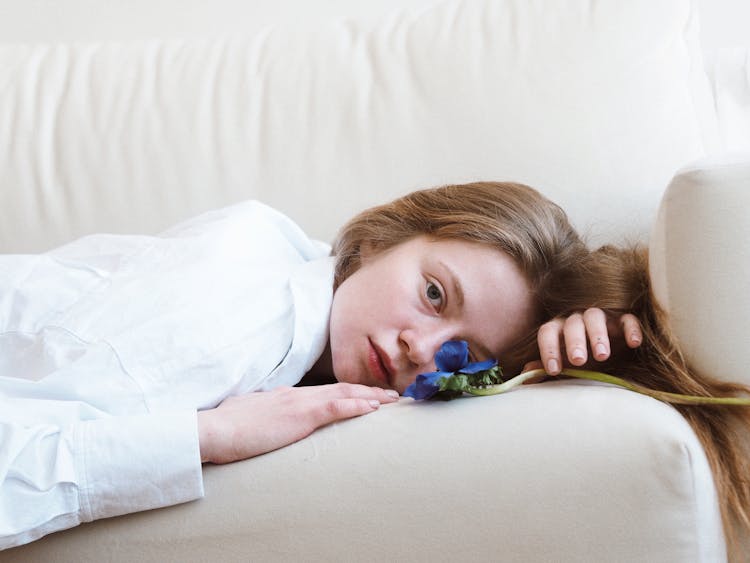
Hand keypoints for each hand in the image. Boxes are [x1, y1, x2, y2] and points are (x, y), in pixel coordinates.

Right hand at [197, 383, 398, 463]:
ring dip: (371, 396)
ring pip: (344, 394)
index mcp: (285, 396)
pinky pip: (336, 407)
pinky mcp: (300, 414)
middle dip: (367, 391)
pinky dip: (357, 405)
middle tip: (390, 395)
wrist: (215, 429)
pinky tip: (373, 407)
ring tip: (391, 400)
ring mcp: (299, 402)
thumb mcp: (248, 417)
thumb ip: (262, 415)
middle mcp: (296, 394)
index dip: (346, 392)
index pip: (323, 392)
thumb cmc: (226, 428)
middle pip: (340, 389)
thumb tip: (265, 419)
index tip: (364, 395)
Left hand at [524, 308, 642, 376]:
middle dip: (574, 342)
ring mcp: (600, 317)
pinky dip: (630, 328)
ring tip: (602, 355)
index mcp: (558, 329)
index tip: (553, 370)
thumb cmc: (580, 358)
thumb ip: (546, 367)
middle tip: (578, 360)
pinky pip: (626, 318)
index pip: (547, 332)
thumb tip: (525, 374)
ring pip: (595, 317)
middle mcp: (576, 319)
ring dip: (598, 335)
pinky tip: (633, 343)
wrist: (608, 352)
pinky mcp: (622, 320)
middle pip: (572, 324)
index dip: (549, 350)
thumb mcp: (564, 365)